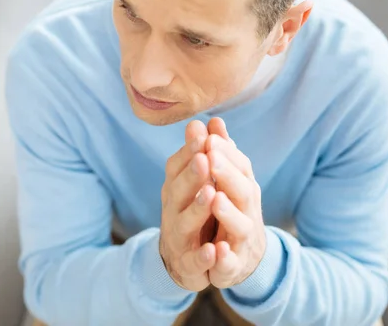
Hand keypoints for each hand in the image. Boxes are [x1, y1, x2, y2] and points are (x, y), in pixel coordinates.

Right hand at [159, 120, 217, 291]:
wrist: (184, 261)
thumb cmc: (194, 213)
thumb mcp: (197, 183)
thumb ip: (201, 155)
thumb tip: (207, 121)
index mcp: (175, 189)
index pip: (176, 167)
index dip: (188, 151)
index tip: (201, 134)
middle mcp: (172, 211)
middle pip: (178, 191)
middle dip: (191, 175)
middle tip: (204, 158)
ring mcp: (178, 238)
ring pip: (184, 223)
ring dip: (197, 209)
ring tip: (211, 194)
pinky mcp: (188, 265)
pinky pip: (195, 261)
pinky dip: (204, 256)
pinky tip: (214, 249)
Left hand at [205, 118, 266, 288]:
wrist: (241, 258)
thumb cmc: (230, 210)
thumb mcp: (225, 181)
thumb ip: (220, 153)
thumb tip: (212, 120)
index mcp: (243, 188)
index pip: (240, 166)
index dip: (226, 153)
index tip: (209, 138)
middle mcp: (247, 210)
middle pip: (242, 191)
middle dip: (227, 175)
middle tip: (211, 157)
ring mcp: (242, 239)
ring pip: (239, 225)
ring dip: (227, 212)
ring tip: (213, 197)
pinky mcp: (233, 265)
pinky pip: (229, 263)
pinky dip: (223, 258)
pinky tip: (215, 250)